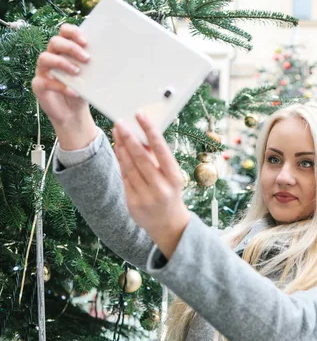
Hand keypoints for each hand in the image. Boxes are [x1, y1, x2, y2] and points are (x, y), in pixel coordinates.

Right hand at [32, 24, 90, 125]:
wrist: (74, 114)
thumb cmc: (83, 91)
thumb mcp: (92, 77)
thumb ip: (95, 66)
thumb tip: (112, 58)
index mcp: (64, 50)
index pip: (64, 32)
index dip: (73, 32)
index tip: (86, 41)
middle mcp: (51, 57)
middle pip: (55, 42)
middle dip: (71, 47)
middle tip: (86, 58)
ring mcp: (43, 71)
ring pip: (45, 58)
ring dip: (63, 63)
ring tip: (78, 72)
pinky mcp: (38, 85)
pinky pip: (44, 82)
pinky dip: (61, 86)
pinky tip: (74, 91)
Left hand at [113, 113, 190, 257]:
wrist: (168, 224)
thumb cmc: (171, 194)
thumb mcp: (171, 177)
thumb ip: (158, 159)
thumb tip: (144, 136)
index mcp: (174, 177)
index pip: (161, 149)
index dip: (150, 131)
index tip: (141, 115)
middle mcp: (161, 186)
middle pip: (141, 158)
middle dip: (129, 138)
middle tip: (120, 122)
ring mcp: (146, 196)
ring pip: (129, 167)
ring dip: (121, 147)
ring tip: (117, 132)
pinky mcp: (133, 203)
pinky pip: (124, 178)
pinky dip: (120, 162)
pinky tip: (118, 150)